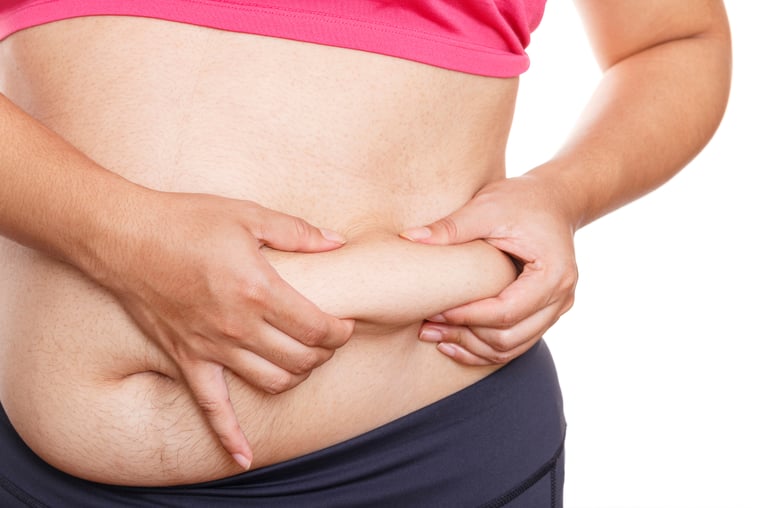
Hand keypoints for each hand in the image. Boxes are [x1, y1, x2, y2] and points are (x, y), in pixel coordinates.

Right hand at [99, 190, 354, 469]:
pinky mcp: (186, 360)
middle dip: (325, 353)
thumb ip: (297, 232)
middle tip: (328, 339)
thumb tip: (336, 241)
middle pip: (301, 358)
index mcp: (258, 290)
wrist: (124, 237)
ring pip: (271, 382)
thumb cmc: (186, 221)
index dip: (340, 332)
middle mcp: (238, 327)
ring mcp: (211, 348)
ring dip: (296, 377)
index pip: (316, 328)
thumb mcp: (248, 215)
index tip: (346, 325)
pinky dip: (229, 435)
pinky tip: (243, 458)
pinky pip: (210, 407)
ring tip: (303, 362)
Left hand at [401, 173, 576, 364]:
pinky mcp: (544, 314)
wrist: (554, 200)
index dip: (468, 316)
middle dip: (465, 336)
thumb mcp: (486, 207)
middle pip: (509, 337)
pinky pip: (514, 343)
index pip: (506, 310)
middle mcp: (560, 297)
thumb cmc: (522, 200)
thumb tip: (409, 239)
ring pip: (511, 347)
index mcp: (552, 274)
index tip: (435, 310)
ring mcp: (555, 309)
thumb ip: (451, 227)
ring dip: (471, 347)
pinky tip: (452, 343)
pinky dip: (483, 348)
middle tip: (427, 327)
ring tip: (434, 336)